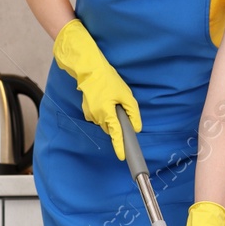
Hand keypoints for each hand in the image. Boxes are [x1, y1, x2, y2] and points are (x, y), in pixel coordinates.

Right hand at [52, 20, 140, 159]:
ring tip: (111, 98)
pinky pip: (99, 116)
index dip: (119, 146)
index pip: (115, 134)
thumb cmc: (107, 79)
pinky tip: (104, 98)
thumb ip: (132, 112)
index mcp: (106, 112)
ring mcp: (90, 113)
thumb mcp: (125, 94)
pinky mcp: (87, 110)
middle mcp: (96, 116)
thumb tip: (137, 127)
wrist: (88, 68)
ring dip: (111, 115)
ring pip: (105, 122)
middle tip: (121, 107)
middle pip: (111, 128)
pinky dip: (104, 111)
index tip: (123, 156)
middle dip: (117, 123)